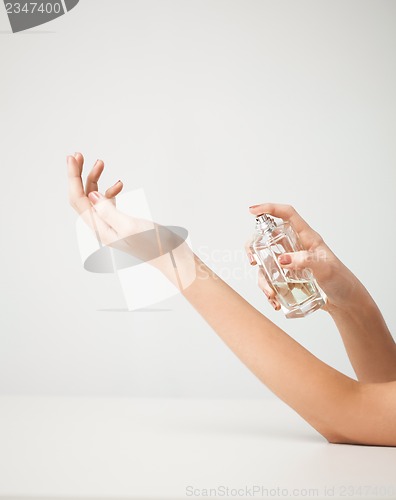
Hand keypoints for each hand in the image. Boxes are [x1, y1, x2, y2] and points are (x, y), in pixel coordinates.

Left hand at [67, 152, 193, 285]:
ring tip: (101, 163)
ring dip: (95, 180)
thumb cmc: (155, 245)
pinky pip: (108, 203)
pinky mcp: (121, 223)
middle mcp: (102, 227)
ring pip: (95, 198)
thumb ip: (108, 211)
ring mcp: (111, 225)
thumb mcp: (130, 226)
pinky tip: (119, 184)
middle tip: (79, 155)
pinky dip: (110, 190)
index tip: (72, 158)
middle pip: (82, 197)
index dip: (73, 178)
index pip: (78, 200)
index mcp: (101, 230)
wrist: (171, 257)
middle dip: (79, 175)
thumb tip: (91, 195)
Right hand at [246, 203, 356, 311]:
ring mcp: (290, 262)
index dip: (269, 208)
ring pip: (266, 263)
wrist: (346, 302)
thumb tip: (281, 260)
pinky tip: (275, 301)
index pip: (287, 215)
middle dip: (254, 248)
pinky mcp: (288, 277)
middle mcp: (295, 247)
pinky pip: (271, 280)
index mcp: (306, 237)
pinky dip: (269, 291)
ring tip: (271, 294)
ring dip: (263, 279)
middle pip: (267, 238)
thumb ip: (305, 261)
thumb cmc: (341, 280)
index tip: (252, 210)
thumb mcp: (326, 269)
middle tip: (253, 261)